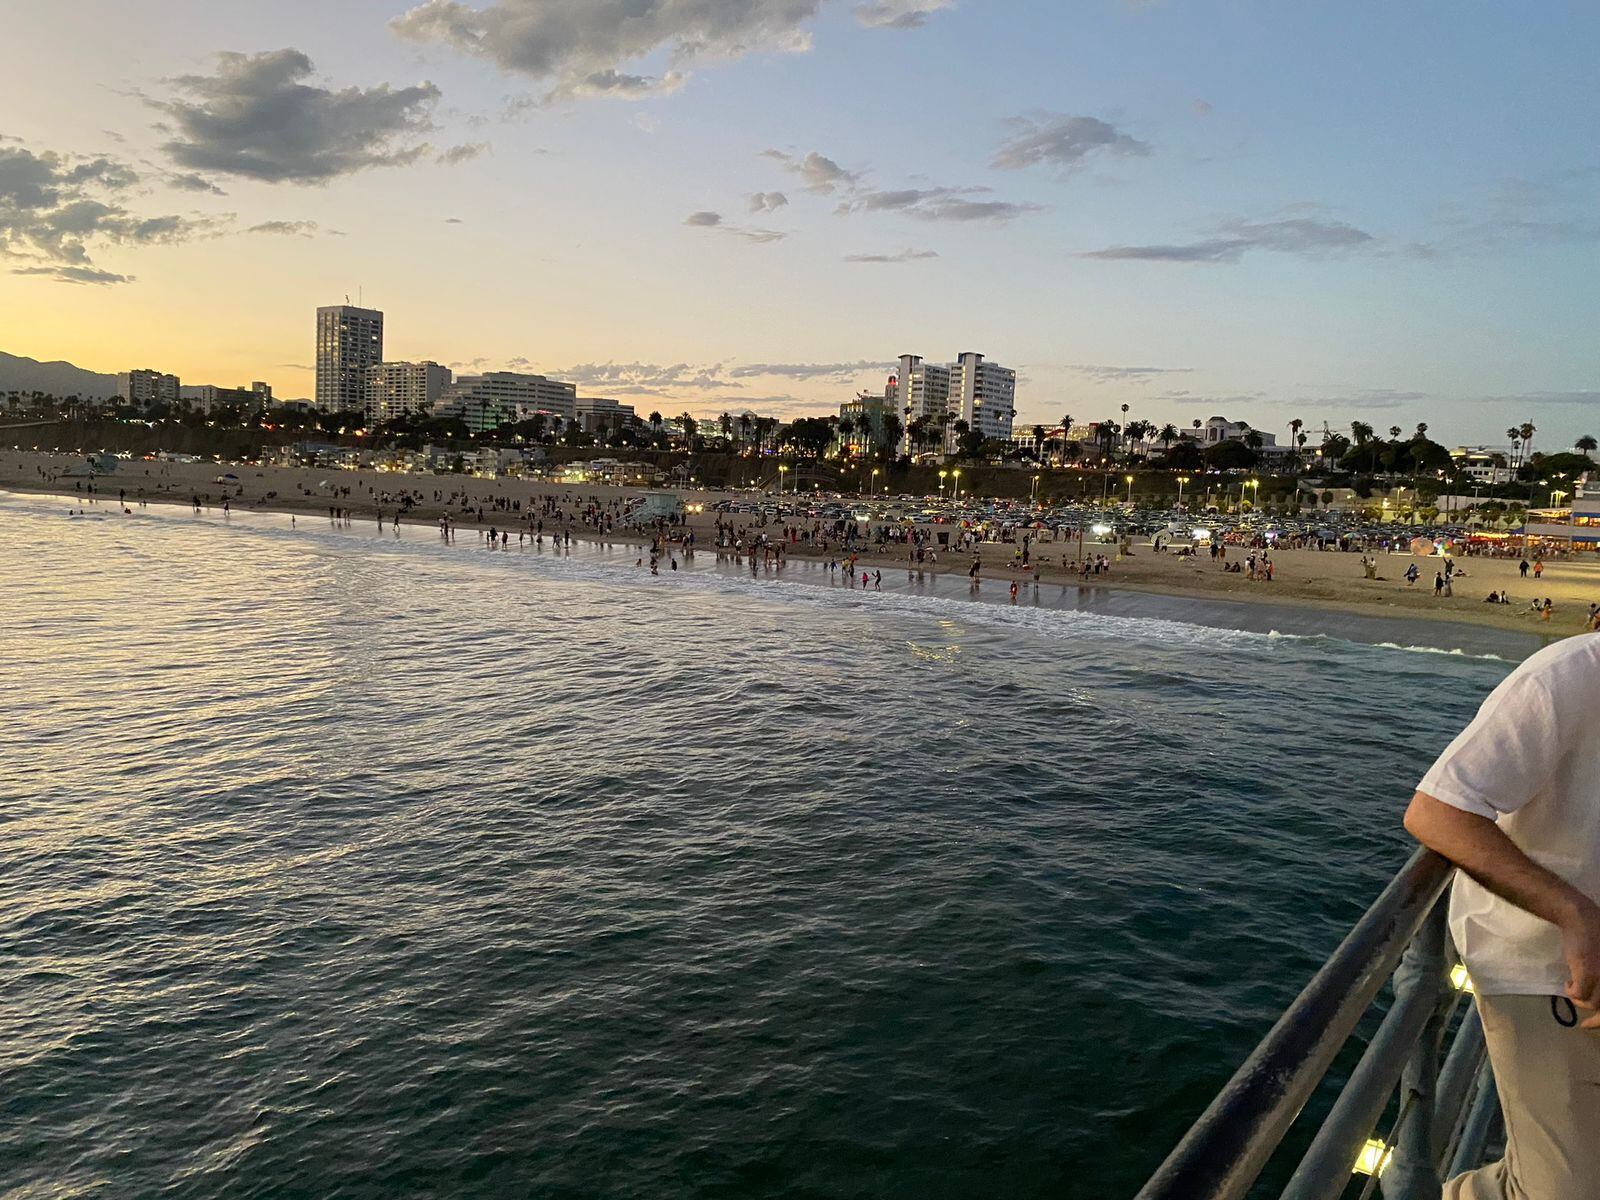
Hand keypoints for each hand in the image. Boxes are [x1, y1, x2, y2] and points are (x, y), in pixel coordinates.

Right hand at [1560, 900, 1599, 1029]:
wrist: (1581, 918)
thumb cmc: (1596, 936)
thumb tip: (1598, 998)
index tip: (1594, 1022)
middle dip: (1598, 1020)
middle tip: (1586, 1025)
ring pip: (1594, 1004)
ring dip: (1581, 1001)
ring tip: (1574, 992)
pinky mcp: (1588, 972)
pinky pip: (1578, 994)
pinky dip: (1571, 992)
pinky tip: (1567, 984)